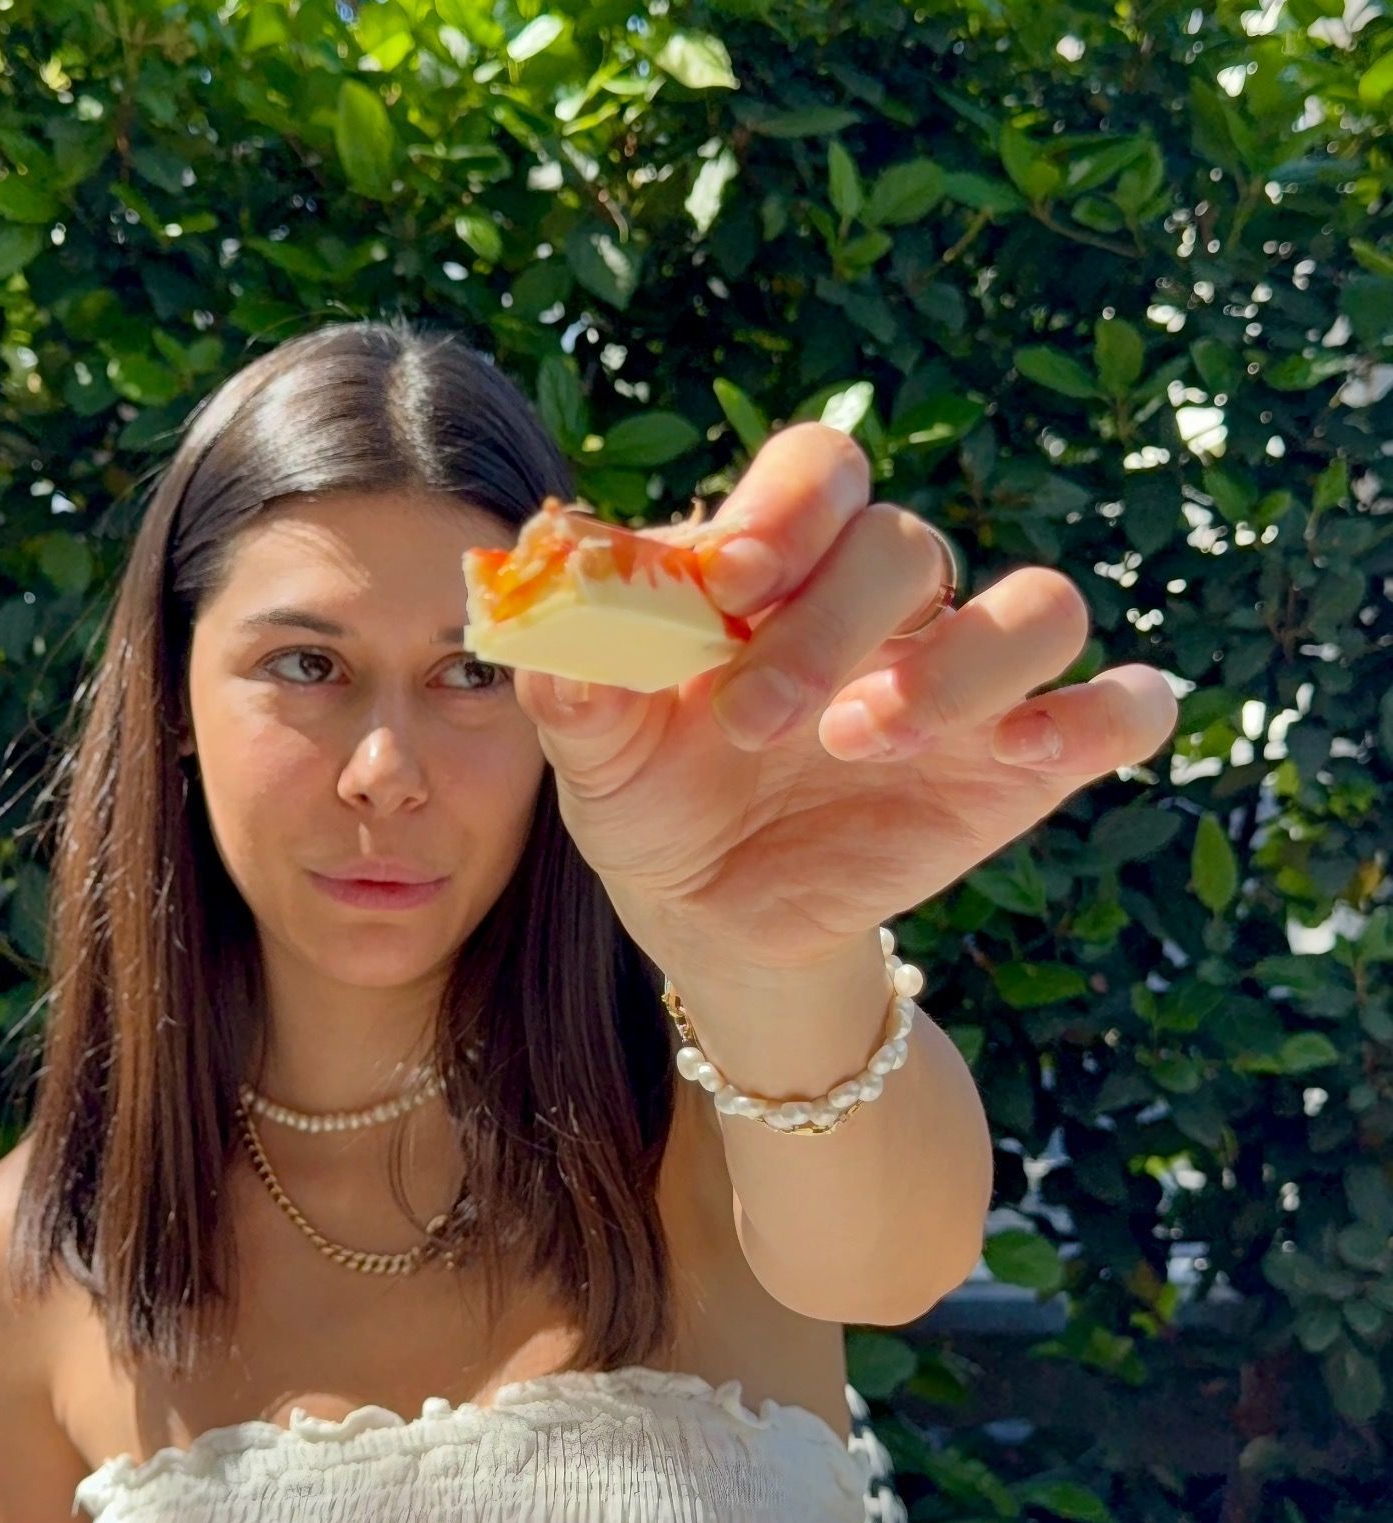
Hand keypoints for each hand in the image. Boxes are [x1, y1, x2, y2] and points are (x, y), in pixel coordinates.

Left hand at [511, 423, 1180, 982]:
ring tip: (860, 744)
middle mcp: (885, 606)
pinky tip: (1031, 750)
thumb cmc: (652, 797)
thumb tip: (536, 584)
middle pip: (909, 547)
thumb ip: (570, 673)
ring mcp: (966, 682)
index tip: (730, 580)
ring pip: (1037, 607)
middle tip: (757, 724)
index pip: (821, 471)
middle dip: (830, 626)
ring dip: (961, 665)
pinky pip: (1119, 708)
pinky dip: (1107, 711)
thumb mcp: (592, 748)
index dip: (789, 509)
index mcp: (784, 565)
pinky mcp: (1025, 764)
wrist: (707, 916)